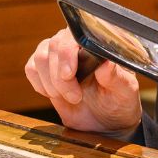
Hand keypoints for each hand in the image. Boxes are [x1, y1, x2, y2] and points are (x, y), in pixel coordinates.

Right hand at [25, 28, 141, 133]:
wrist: (105, 123)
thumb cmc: (119, 103)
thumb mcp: (125, 92)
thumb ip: (117, 77)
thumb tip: (106, 63)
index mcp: (98, 43)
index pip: (76, 35)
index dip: (68, 53)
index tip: (69, 75)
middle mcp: (78, 43)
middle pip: (54, 46)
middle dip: (60, 77)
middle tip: (75, 97)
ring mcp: (60, 54)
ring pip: (40, 57)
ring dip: (51, 82)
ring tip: (70, 97)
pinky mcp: (46, 68)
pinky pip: (31, 68)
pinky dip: (40, 84)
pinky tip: (55, 94)